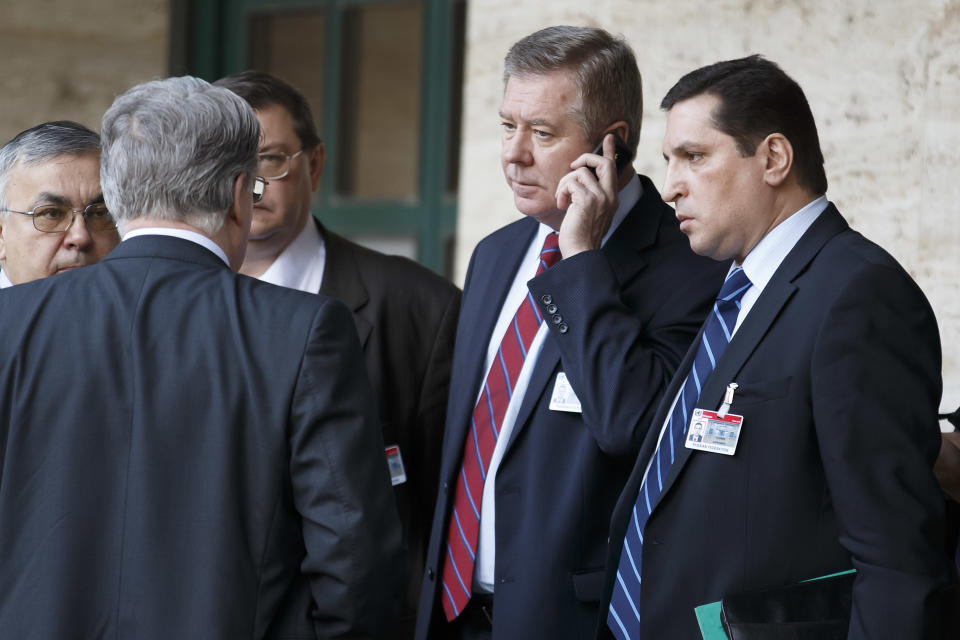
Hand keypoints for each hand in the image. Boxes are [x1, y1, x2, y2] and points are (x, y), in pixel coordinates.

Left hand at [555, 133, 619, 257]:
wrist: (581, 252)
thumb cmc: (581, 235)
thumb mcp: (589, 212)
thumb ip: (588, 196)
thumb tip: (577, 181)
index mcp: (611, 197)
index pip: (613, 169)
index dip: (610, 151)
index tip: (609, 138)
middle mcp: (609, 195)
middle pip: (603, 162)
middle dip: (585, 158)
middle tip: (572, 165)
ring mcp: (600, 197)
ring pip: (580, 172)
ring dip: (565, 183)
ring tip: (562, 199)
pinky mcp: (587, 200)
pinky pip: (570, 182)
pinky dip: (561, 192)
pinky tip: (562, 205)